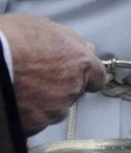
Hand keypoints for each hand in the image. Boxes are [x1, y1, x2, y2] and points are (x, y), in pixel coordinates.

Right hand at [0, 14, 106, 135]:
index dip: (85, 77)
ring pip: (54, 110)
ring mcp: (53, 109)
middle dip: (60, 88)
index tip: (76, 76)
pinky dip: (27, 115)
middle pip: (73, 94)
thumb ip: (70, 40)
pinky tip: (14, 102)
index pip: (97, 78)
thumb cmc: (12, 39)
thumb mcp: (45, 27)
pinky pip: (35, 123)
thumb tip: (84, 46)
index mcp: (81, 63)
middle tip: (37, 78)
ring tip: (21, 89)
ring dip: (44, 103)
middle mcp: (72, 88)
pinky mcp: (34, 124)